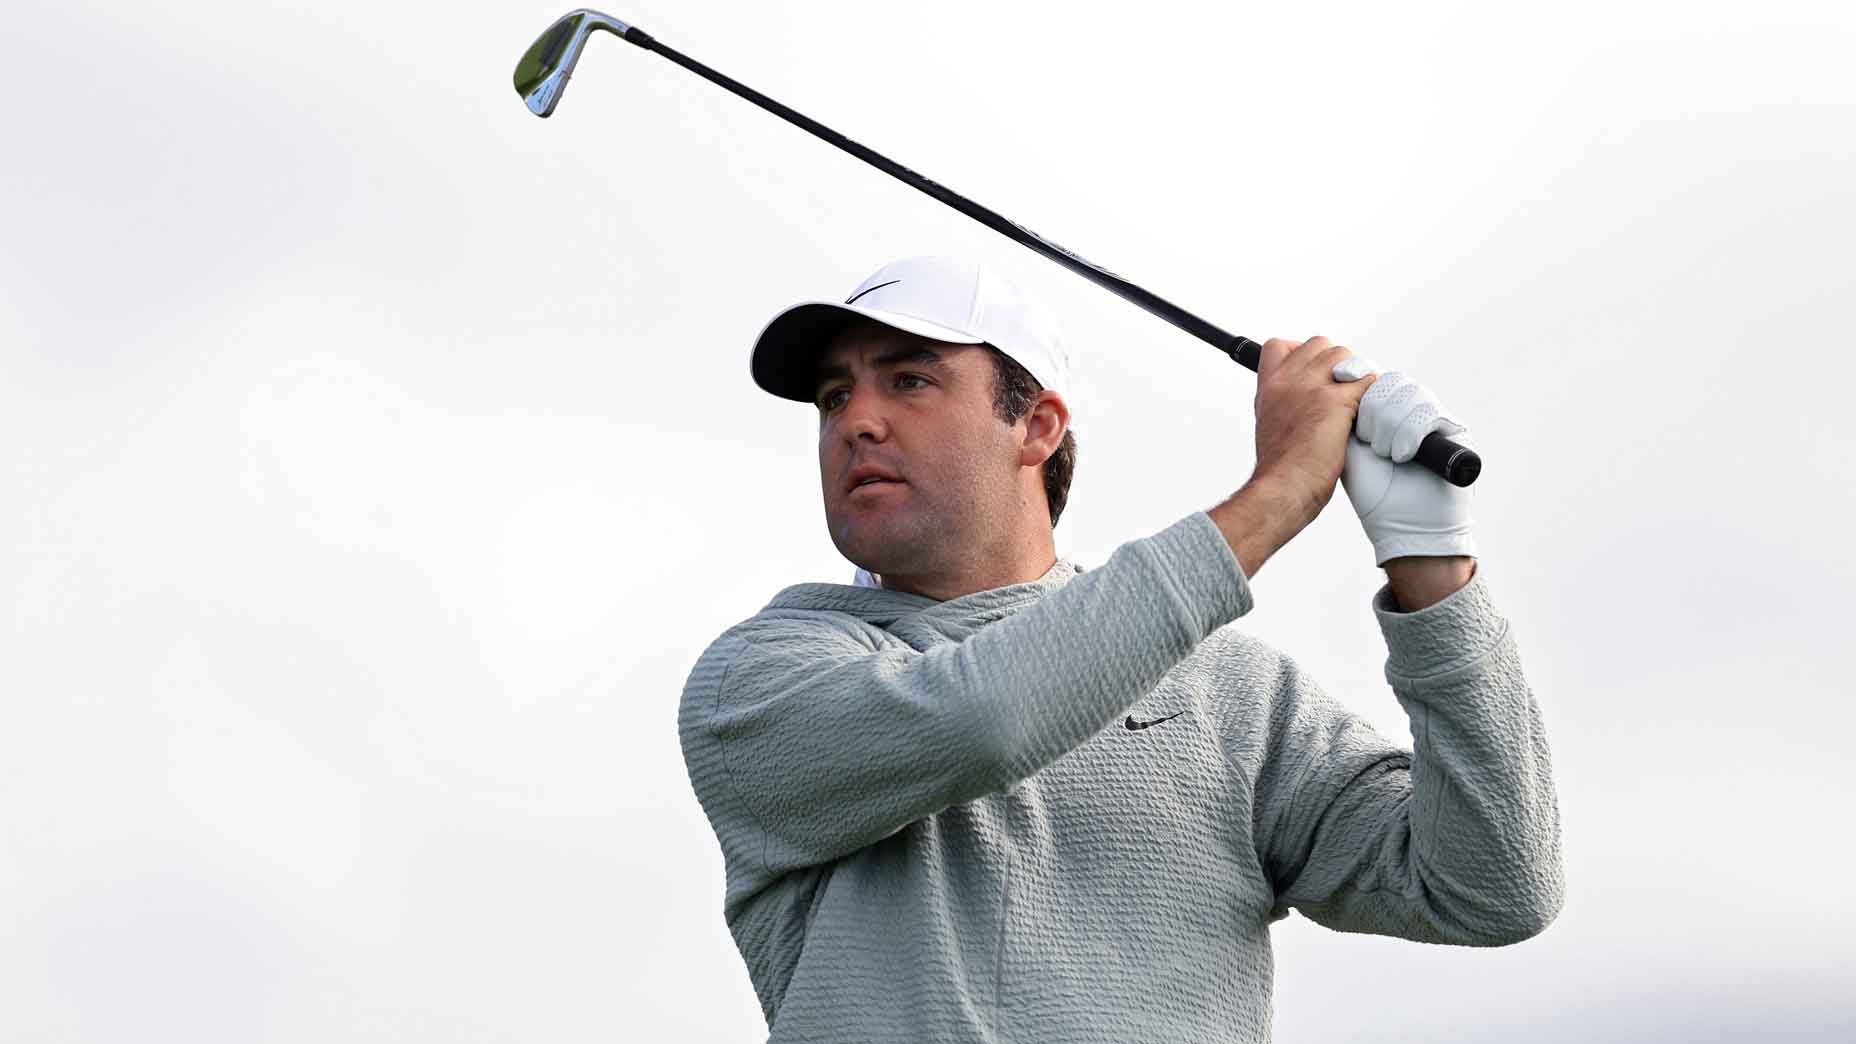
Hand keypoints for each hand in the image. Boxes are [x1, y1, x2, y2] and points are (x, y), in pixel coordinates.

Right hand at [1247, 336, 1377, 528]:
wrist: (1285, 486)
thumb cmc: (1280, 467)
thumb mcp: (1269, 424)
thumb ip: (1284, 403)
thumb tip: (1305, 399)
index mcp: (1269, 387)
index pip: (1280, 346)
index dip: (1302, 352)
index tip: (1314, 371)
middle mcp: (1287, 381)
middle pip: (1321, 344)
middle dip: (1336, 363)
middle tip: (1342, 390)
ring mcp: (1311, 388)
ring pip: (1346, 356)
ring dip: (1356, 376)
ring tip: (1356, 403)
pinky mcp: (1336, 401)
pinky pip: (1367, 380)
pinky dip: (1373, 394)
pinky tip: (1368, 413)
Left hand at [1333, 365, 1477, 565]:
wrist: (1405, 527)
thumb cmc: (1375, 494)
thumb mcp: (1350, 448)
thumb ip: (1345, 414)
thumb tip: (1336, 377)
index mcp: (1386, 411)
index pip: (1376, 376)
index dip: (1360, 373)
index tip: (1340, 376)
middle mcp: (1412, 411)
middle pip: (1392, 381)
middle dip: (1374, 410)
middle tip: (1370, 442)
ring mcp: (1436, 419)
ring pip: (1411, 394)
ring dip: (1391, 426)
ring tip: (1388, 455)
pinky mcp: (1457, 431)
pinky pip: (1431, 412)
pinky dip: (1410, 433)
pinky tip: (1402, 455)